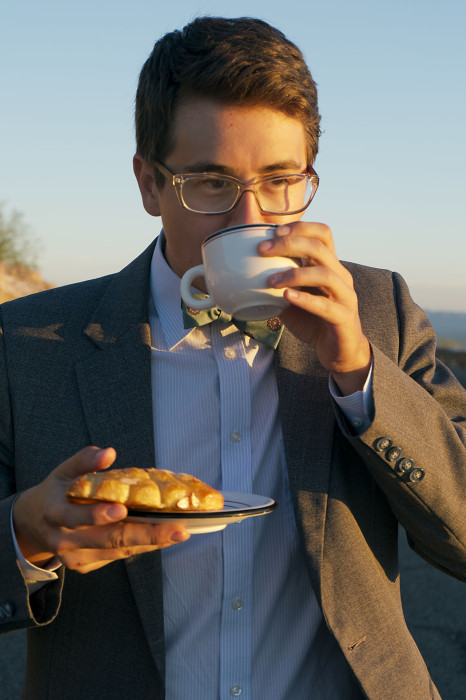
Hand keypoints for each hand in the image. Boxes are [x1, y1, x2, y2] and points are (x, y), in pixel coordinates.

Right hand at [12, 447, 189, 573]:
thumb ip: (84, 461)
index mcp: (55, 513)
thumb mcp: (63, 471)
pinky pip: (117, 556)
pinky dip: (141, 546)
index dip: (98, 515)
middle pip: (109, 539)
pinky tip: (162, 536)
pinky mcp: (85, 565)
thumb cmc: (55, 492)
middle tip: (177, 529)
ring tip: (179, 532)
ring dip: (151, 542)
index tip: (123, 509)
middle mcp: (64, 540)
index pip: (75, 516)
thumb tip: (108, 453)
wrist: (33, 526)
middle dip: (146, 535)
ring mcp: (75, 557)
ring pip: (118, 550)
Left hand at [259, 222, 370, 393]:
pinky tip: (286, 297)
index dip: (299, 227)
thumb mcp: (292, 297)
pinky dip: (305, 299)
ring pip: (325, 273)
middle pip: (319, 248)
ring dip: (294, 274)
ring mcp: (345, 295)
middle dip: (289, 244)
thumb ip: (277, 284)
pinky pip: (326, 305)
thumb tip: (243, 274)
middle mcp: (340, 275)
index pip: (322, 233)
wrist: (339, 350)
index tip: (273, 232)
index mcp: (329, 266)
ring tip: (270, 282)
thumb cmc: (313, 320)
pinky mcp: (344, 317)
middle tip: (262, 250)